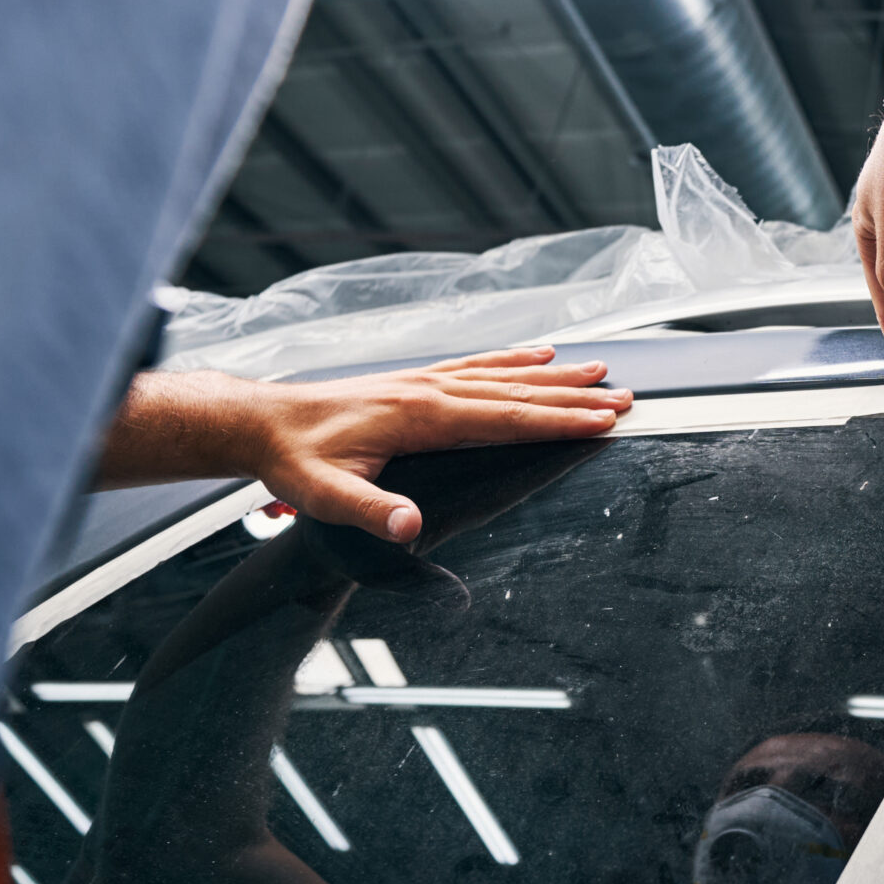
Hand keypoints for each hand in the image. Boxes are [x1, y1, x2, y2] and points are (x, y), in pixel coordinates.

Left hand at [95, 347, 630, 541]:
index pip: (506, 419)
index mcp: (422, 416)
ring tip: (598, 370)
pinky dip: (513, 360)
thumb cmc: (294, 461)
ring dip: (554, 375)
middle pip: (518, 392)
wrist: (261, 421)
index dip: (558, 421)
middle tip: (623, 397)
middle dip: (574, 397)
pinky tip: (535, 355)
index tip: (601, 421)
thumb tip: (411, 527)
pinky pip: (478, 366)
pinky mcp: (415, 382)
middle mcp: (430, 390)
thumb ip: (370, 512)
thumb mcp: (325, 496)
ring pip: (504, 375)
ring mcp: (424, 381)